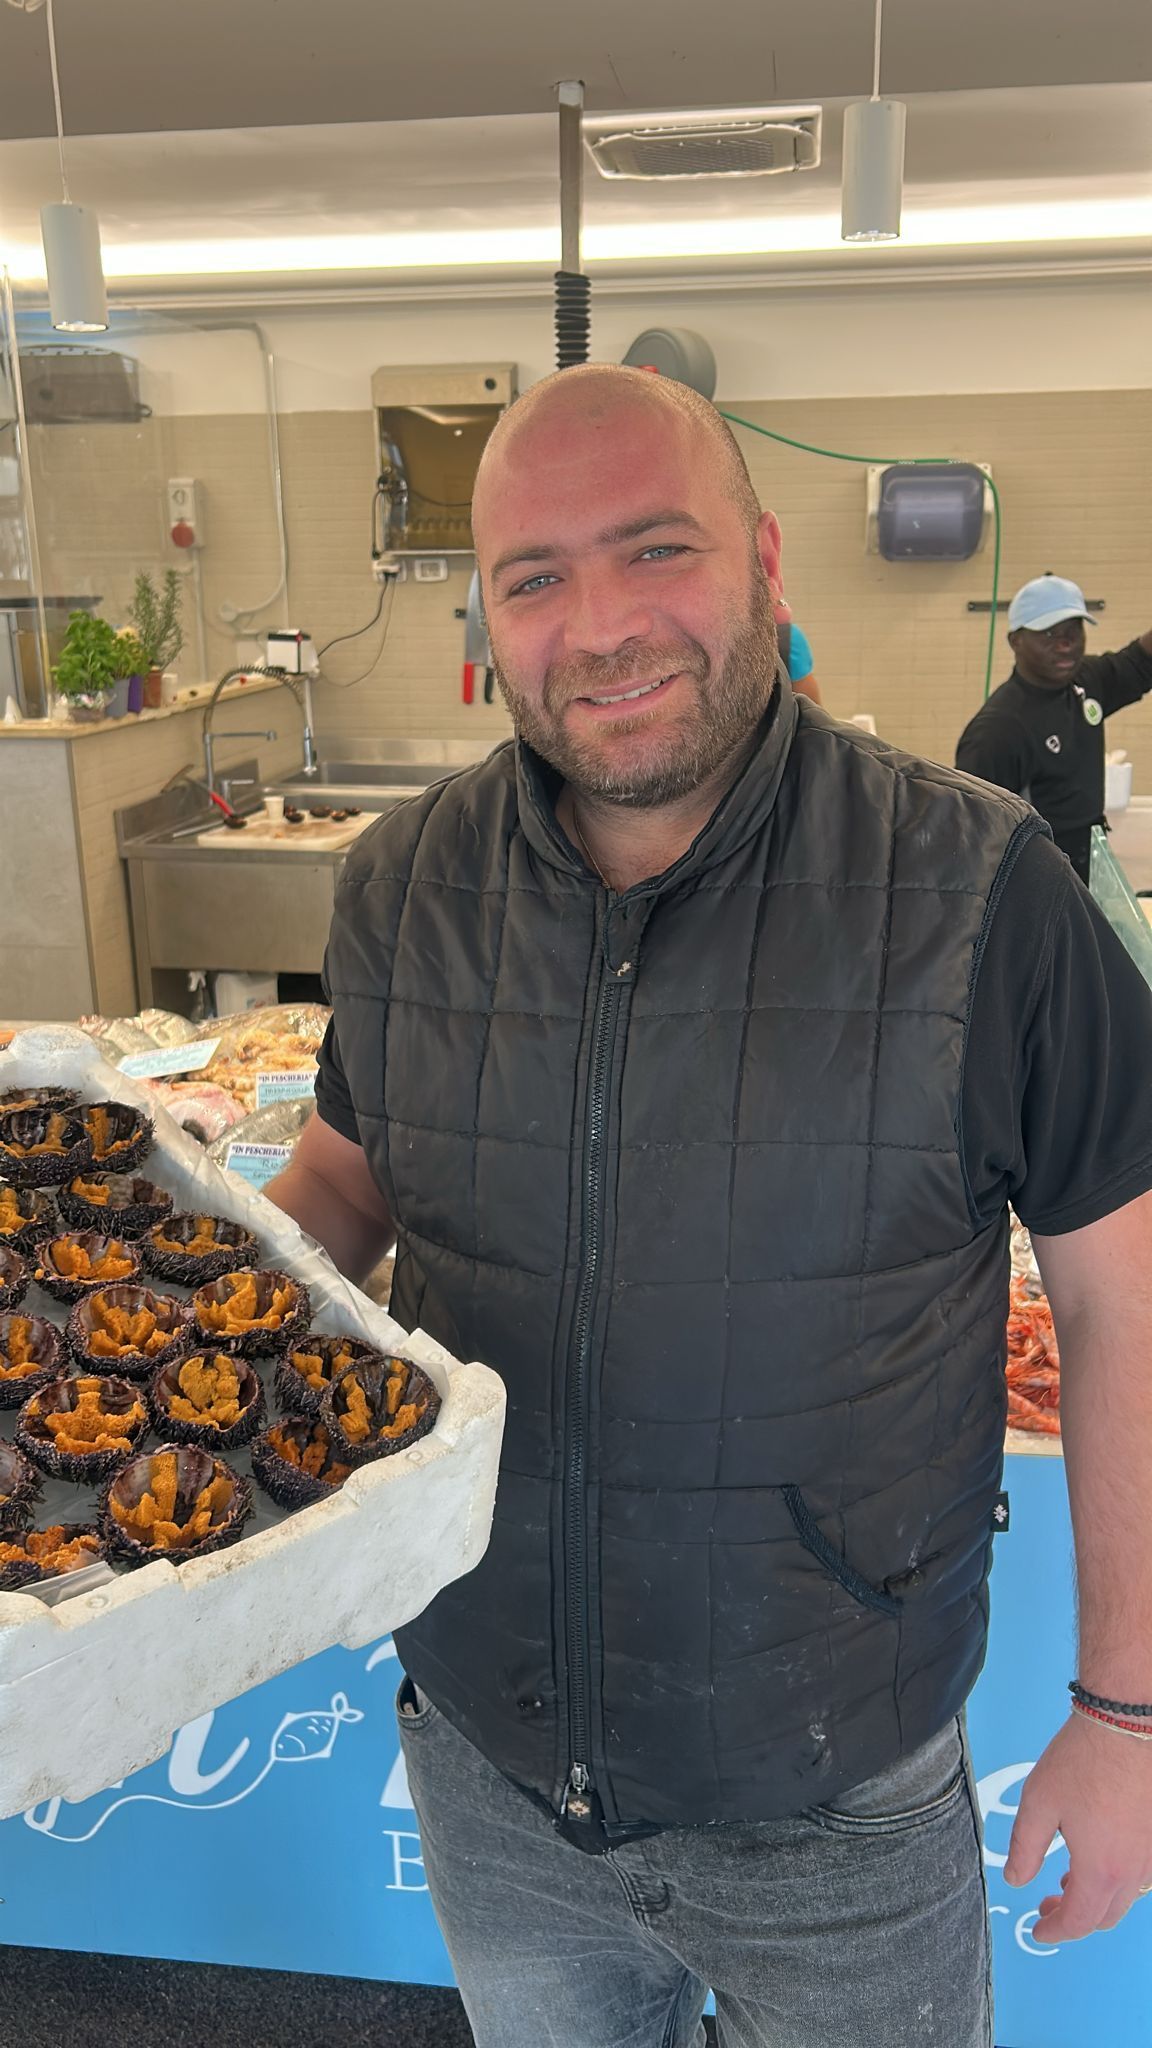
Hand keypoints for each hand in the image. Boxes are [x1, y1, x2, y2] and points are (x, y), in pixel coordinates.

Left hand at [1005, 1712, 1151, 1938]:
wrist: (1126, 1723)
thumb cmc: (1084, 1758)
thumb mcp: (1039, 1803)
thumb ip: (1025, 1848)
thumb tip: (1016, 1878)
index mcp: (1102, 1869)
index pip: (1078, 1921)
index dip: (1054, 1931)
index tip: (1038, 1929)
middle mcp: (1134, 1869)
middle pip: (1105, 1916)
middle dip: (1074, 1918)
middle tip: (1047, 1906)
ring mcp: (1151, 1853)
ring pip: (1125, 1896)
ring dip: (1096, 1898)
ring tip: (1069, 1878)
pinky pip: (1139, 1873)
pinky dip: (1115, 1877)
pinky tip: (1096, 1855)